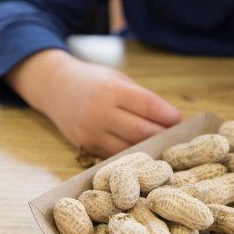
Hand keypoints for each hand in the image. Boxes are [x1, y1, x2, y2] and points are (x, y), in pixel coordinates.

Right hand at [8, 50, 182, 157]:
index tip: (179, 118)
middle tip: (175, 135)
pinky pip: (115, 155)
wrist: (54, 88)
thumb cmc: (92, 81)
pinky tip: (142, 150)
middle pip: (142, 131)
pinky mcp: (86, 146)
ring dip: (149, 147)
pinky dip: (131, 153)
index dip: (168, 115)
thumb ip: (140, 97)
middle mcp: (100, 113)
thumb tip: (170, 118)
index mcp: (111, 90)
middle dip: (163, 134)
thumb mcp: (117, 79)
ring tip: (161, 143)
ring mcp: (92, 132)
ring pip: (130, 148)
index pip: (148, 106)